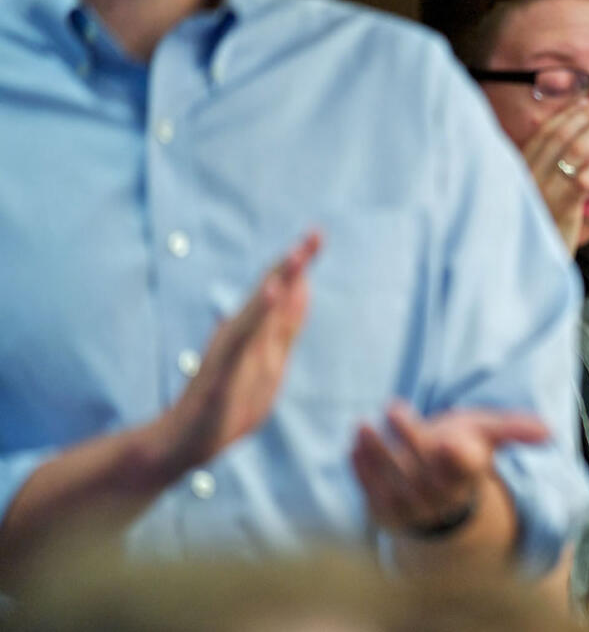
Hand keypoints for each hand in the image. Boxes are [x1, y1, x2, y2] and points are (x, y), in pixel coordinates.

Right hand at [160, 232, 320, 468]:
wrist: (180, 445)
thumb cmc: (224, 407)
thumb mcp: (266, 366)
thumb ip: (282, 329)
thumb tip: (297, 290)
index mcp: (254, 335)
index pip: (282, 294)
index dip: (300, 267)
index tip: (318, 235)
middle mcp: (241, 335)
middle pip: (271, 293)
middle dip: (294, 264)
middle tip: (316, 234)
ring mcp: (230, 353)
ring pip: (257, 311)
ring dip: (277, 282)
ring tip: (296, 256)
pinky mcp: (220, 373)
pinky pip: (240, 342)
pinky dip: (256, 317)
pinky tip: (270, 296)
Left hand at [351, 402, 547, 535]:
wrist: (438, 501)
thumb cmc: (461, 455)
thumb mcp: (487, 437)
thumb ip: (513, 430)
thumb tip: (549, 432)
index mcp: (468, 477)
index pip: (463, 469)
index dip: (456, 457)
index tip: (448, 439)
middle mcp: (441, 498)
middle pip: (425, 471)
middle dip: (410, 439)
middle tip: (393, 406)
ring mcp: (411, 510)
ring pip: (395, 484)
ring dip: (378, 455)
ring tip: (363, 427)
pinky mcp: (385, 515)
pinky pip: (372, 495)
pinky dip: (362, 473)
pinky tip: (354, 448)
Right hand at [519, 97, 588, 252]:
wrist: (530, 268)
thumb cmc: (540, 229)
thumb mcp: (539, 194)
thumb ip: (549, 169)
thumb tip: (567, 143)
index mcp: (521, 168)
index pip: (548, 131)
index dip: (570, 112)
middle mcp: (528, 174)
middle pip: (561, 133)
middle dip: (588, 113)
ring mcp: (542, 190)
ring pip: (573, 150)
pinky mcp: (558, 208)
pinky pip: (582, 179)